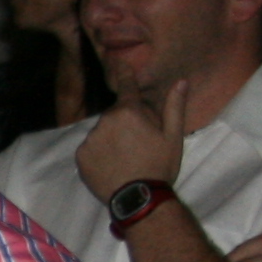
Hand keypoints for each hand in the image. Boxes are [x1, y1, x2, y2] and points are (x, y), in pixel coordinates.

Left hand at [72, 85, 183, 200]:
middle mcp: (105, 120)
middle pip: (115, 115)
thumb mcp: (173, 136)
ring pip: (102, 132)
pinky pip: (90, 148)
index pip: (127, 88)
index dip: (126, 76)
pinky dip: (99, 153)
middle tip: (139, 144)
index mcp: (129, 112)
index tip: (120, 63)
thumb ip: (174, 106)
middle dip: (125, 122)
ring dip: (111, 138)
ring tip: (125, 158)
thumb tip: (180, 81)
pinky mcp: (80, 156)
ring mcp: (90, 139)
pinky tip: (112, 165)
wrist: (138, 198)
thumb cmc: (159, 166)